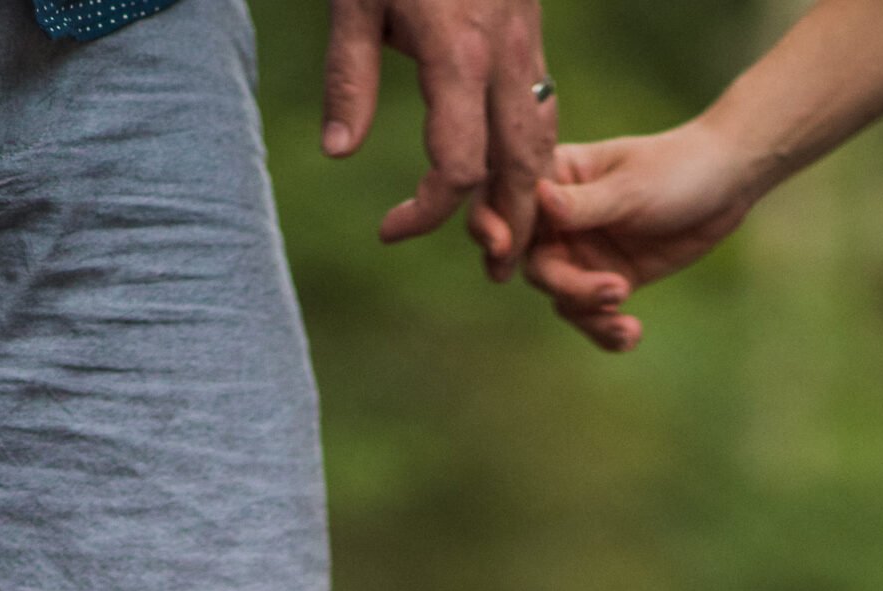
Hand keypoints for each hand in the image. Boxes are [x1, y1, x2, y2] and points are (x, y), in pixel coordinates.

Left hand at [322, 0, 556, 279]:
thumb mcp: (356, 2)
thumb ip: (348, 78)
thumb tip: (337, 153)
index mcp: (457, 58)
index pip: (458, 168)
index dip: (427, 214)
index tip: (390, 230)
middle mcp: (503, 61)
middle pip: (520, 169)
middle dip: (511, 227)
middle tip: (497, 271)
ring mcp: (526, 48)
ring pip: (543, 142)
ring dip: (534, 198)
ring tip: (516, 238)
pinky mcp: (532, 36)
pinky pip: (545, 110)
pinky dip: (538, 155)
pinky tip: (523, 178)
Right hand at [523, 121, 763, 351]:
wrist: (726, 186)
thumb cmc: (676, 168)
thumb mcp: (631, 187)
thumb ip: (585, 204)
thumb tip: (539, 199)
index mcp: (554, 176)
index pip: (505, 199)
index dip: (492, 225)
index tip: (503, 252)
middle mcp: (559, 218)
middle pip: (536, 264)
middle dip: (570, 287)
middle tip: (615, 291)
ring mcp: (584, 252)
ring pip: (562, 297)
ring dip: (592, 315)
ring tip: (628, 323)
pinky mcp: (609, 279)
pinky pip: (593, 315)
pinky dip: (607, 331)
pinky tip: (632, 335)